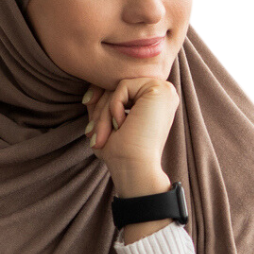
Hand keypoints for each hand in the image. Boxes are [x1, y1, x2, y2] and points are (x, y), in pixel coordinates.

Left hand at [82, 78, 178, 196]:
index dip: (100, 101)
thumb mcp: (106, 123)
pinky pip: (122, 85)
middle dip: (99, 110)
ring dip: (103, 112)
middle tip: (94, 138)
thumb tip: (91, 89)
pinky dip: (114, 106)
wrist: (134, 168)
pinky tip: (121, 126)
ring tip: (103, 136)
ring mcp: (164, 89)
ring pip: (118, 85)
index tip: (88, 121)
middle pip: (117, 86)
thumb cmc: (120, 153)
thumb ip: (101, 103)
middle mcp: (162, 93)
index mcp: (154, 101)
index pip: (120, 89)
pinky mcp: (159, 88)